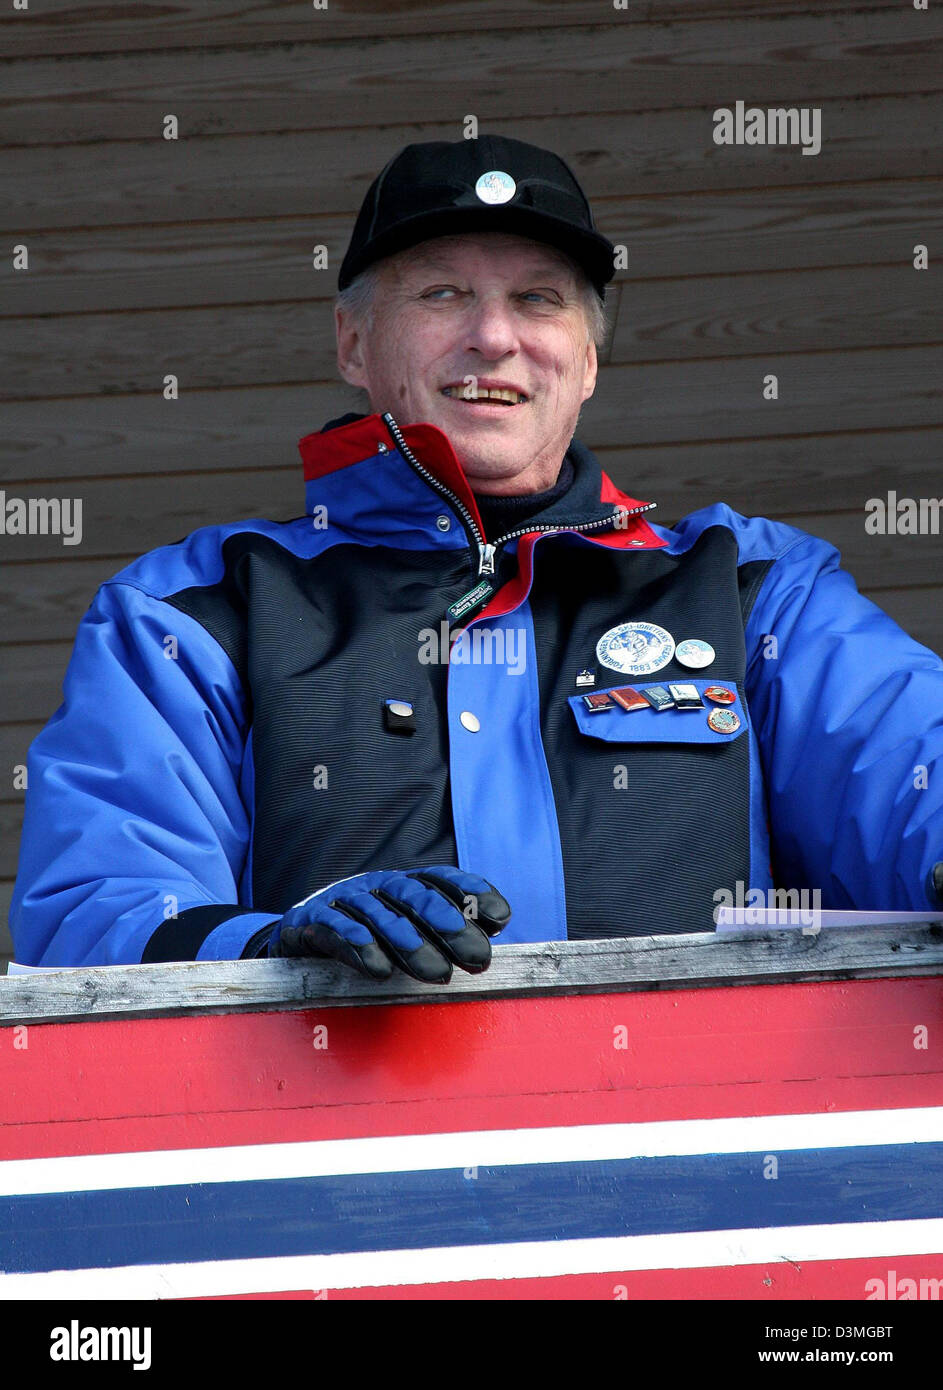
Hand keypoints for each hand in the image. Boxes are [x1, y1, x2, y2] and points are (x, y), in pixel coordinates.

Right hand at [266, 865, 510, 981]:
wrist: (296, 933)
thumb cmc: (363, 934)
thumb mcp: (403, 927)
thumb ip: (444, 927)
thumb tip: (494, 924)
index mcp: (402, 884)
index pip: (440, 878)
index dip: (471, 892)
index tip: (501, 916)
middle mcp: (376, 885)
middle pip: (415, 897)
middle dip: (449, 925)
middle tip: (476, 956)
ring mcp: (343, 899)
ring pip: (380, 916)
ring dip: (410, 944)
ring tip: (438, 973)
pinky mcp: (311, 919)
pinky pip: (336, 929)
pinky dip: (358, 947)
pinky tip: (379, 968)